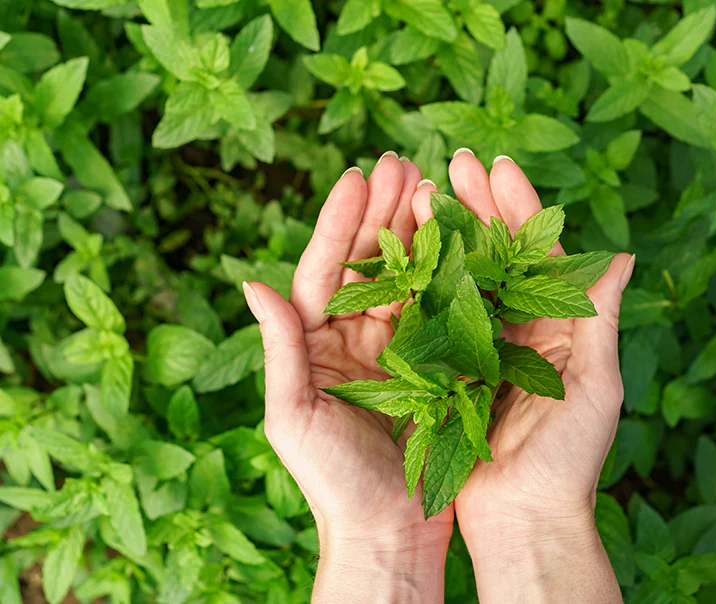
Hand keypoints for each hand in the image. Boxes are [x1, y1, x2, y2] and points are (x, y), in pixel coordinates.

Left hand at [243, 154, 452, 603]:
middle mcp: (353, 338)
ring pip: (406, 277)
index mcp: (315, 344)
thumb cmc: (332, 483)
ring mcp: (395, 349)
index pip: (324, 270)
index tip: (357, 176)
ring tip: (432, 183)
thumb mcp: (294, 416)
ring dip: (417, 231)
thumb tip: (251, 282)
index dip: (340, 222)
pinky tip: (462, 239)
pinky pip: (439, 310)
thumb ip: (280, 349)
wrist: (387, 531)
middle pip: (368, 262)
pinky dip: (448, 273)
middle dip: (383, 211)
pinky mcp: (433, 366)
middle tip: (402, 161)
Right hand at [411, 151, 631, 602]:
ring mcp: (483, 347)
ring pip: (464, 277)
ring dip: (448, 234)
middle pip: (499, 255)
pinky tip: (406, 249)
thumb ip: (600, 320)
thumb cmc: (569, 460)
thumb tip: (622, 255)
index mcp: (560, 326)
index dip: (520, 207)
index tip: (497, 165)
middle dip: (479, 206)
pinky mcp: (450, 370)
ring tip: (424, 189)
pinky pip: (437, 318)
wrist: (523, 519)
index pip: (540, 253)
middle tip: (454, 162)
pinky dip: (424, 282)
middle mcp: (521, 329)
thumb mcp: (596, 387)